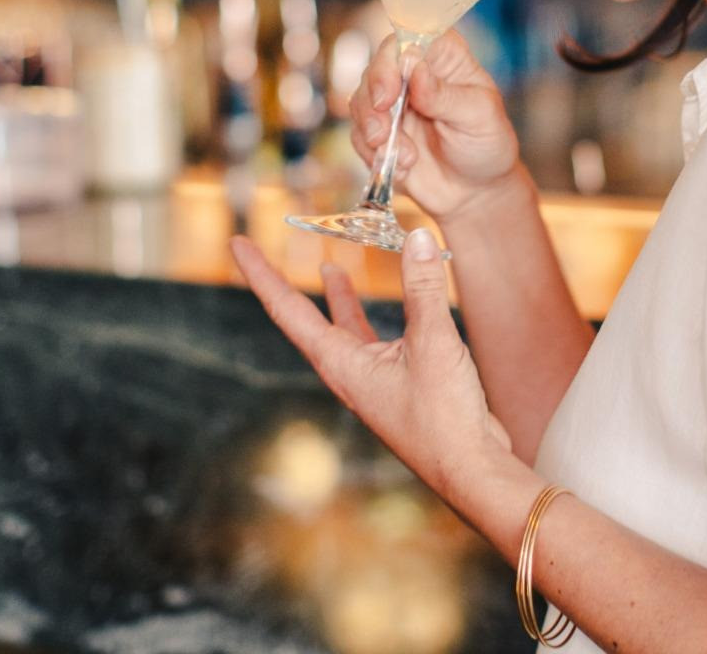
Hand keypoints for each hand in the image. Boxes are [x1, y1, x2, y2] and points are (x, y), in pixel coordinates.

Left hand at [229, 230, 519, 505]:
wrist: (470, 469)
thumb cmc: (445, 418)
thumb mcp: (434, 342)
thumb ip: (424, 287)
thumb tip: (418, 238)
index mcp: (341, 365)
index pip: (287, 309)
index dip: (261, 274)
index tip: (236, 244)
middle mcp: (347, 374)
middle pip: (305, 320)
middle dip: (287, 284)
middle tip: (266, 253)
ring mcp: (370, 383)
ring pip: (344, 331)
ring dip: (338, 300)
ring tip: (330, 269)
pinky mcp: (396, 388)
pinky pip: (374, 343)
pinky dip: (373, 318)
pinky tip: (389, 309)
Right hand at [352, 30, 521, 220]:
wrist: (475, 191)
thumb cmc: (486, 144)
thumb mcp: (479, 117)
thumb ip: (445, 94)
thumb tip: (414, 67)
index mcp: (443, 56)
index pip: (408, 40)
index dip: (391, 60)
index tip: (390, 91)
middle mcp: (412, 73)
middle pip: (376, 67)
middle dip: (373, 99)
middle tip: (382, 131)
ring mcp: (393, 102)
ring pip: (361, 100)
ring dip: (373, 131)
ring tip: (405, 157)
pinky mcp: (378, 131)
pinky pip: (358, 134)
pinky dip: (373, 153)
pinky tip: (403, 167)